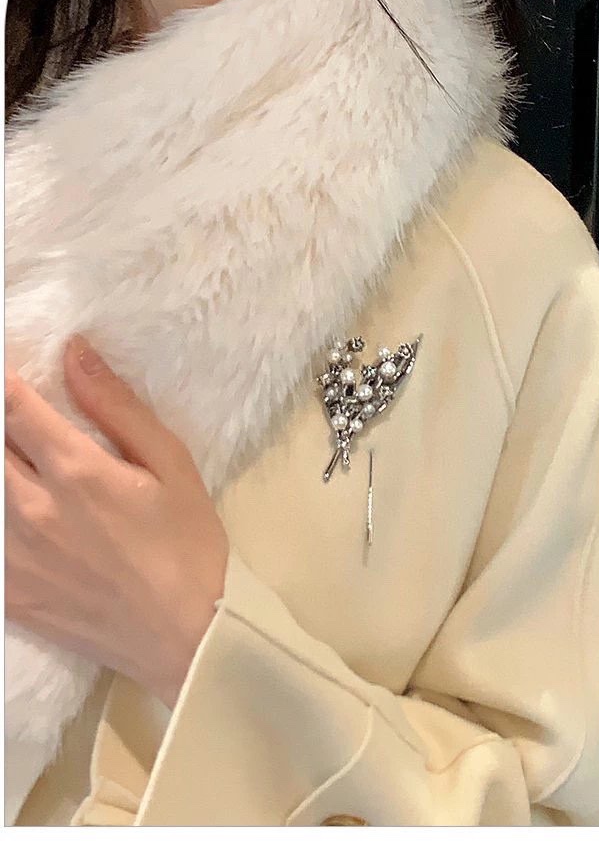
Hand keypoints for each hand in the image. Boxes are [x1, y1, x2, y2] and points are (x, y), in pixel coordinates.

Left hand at [5, 335, 229, 708]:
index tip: (5, 371)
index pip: (12, 406)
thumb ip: (118, 407)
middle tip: (13, 423)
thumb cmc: (188, 543)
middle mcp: (31, 509)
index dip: (2, 381)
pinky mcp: (7, 594)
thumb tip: (75, 353)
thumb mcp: (171, 465)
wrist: (187, 636)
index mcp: (76, 472)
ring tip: (18, 463)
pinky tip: (17, 517)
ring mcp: (11, 556)